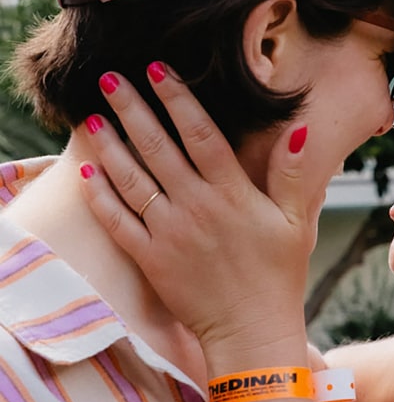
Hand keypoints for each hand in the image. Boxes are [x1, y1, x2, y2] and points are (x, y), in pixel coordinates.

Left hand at [79, 65, 313, 358]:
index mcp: (232, 194)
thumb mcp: (294, 223)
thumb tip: (298, 132)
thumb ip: (292, 175)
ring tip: (92, 118)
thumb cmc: (277, 277)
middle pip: (158, 147)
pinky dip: (101, 197)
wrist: (251, 332)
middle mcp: (197, 207)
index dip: (178, 99)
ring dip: (109, 146)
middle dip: (132, 109)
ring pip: (132, 180)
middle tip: (109, 79)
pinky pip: (119, 222)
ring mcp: (170, 233)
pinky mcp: (151, 259)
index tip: (159, 70)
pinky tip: (88, 174)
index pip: (202, 134)